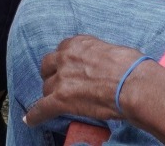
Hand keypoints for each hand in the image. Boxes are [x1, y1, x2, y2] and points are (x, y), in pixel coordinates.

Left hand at [25, 35, 148, 127]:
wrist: (133, 84)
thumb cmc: (132, 68)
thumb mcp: (111, 51)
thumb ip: (96, 56)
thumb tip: (100, 66)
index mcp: (78, 44)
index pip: (61, 51)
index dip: (64, 63)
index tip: (67, 69)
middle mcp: (66, 57)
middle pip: (48, 67)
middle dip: (52, 76)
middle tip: (60, 85)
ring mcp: (62, 78)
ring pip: (46, 88)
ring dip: (52, 95)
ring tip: (57, 104)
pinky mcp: (61, 99)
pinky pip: (42, 108)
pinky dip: (36, 115)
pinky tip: (30, 120)